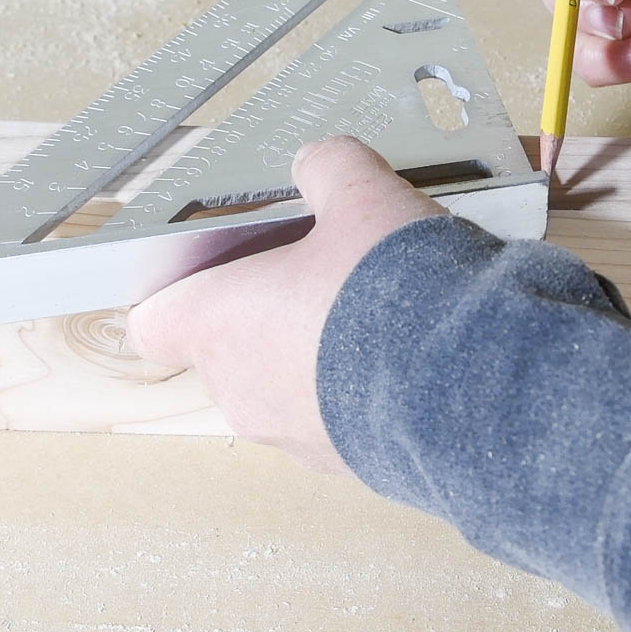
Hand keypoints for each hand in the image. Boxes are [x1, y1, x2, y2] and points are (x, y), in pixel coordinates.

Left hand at [126, 137, 443, 473]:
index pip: (155, 322)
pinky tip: (405, 358)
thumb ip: (327, 169)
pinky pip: (334, 420)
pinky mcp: (347, 466)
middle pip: (224, 349)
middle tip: (315, 272)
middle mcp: (240, 390)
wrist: (476, 386)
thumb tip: (318, 164)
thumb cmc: (392, 290)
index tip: (214, 268)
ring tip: (372, 314)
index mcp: (218, 324)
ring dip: (312, 354)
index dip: (177, 292)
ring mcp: (292, 437)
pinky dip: (355, 393)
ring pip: (281, 387)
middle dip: (264, 311)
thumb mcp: (362, 195)